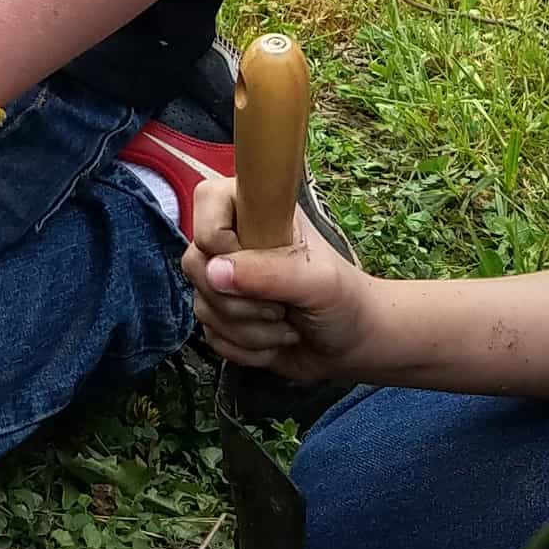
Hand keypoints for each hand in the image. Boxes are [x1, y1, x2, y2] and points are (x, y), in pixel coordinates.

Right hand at [184, 177, 372, 381]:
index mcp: (258, 211)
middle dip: (241, 300)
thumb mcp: (317, 282)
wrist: (352, 345)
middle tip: (281, 305)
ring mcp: (225, 280)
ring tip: (286, 324)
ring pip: (202, 306)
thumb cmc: (344, 300)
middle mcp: (235, 240)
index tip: (258, 262)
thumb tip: (214, 272)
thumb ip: (269, 272)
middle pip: (195, 263)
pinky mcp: (222, 315)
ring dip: (249, 330)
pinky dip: (244, 348)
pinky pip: (209, 335)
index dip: (220, 237)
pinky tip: (274, 342)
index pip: (208, 200)